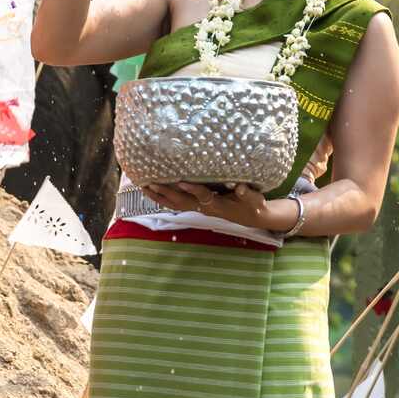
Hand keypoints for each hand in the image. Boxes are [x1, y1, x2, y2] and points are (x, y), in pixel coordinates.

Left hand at [141, 181, 291, 231]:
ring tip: (143, 186)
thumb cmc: (252, 205)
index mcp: (218, 204)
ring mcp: (198, 208)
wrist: (250, 216)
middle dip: (166, 193)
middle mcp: (205, 207)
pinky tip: (151, 190)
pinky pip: (175, 204)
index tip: (181, 180)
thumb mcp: (254, 200)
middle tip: (151, 183)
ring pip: (175, 204)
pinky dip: (162, 198)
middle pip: (182, 201)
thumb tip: (239, 186)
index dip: (193, 190)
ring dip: (159, 196)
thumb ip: (247, 193)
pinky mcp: (196, 206)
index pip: (203, 196)